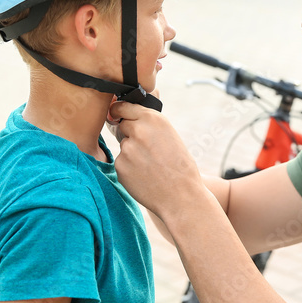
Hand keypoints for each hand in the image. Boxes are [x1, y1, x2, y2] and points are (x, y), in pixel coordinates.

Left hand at [108, 100, 204, 217]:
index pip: (123, 106)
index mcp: (154, 119)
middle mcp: (139, 130)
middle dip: (130, 134)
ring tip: (151, 166)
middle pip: (122, 126)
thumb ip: (150, 124)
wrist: (181, 196)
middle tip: (147, 150)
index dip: (121, 112)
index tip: (119, 115)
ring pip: (124, 146)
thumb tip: (127, 110)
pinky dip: (130, 169)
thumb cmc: (180, 166)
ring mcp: (128, 149)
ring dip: (132, 153)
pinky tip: (145, 176)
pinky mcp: (120, 166)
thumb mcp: (170, 136)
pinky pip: (121, 163)